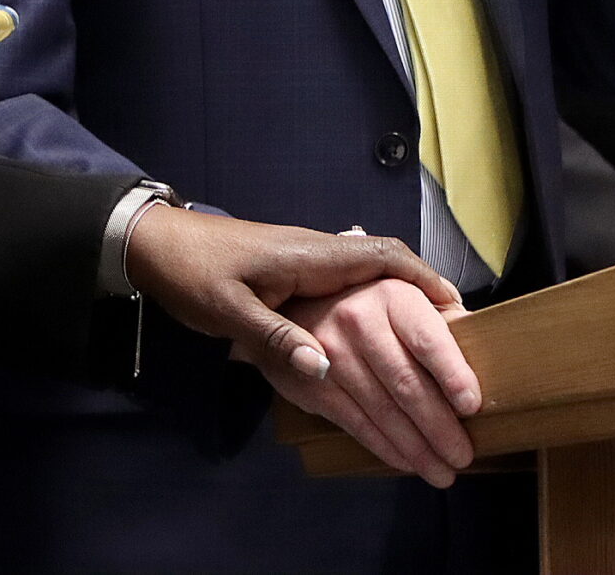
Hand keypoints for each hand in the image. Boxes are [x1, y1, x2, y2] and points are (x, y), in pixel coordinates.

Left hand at [123, 206, 479, 486]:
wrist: (157, 245)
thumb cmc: (193, 272)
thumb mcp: (228, 310)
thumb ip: (275, 338)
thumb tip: (325, 370)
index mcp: (311, 256)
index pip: (382, 257)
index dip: (423, 280)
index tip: (455, 309)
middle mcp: (318, 254)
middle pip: (387, 267)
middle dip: (424, 294)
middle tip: (457, 335)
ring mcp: (308, 263)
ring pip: (370, 277)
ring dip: (401, 301)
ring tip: (430, 340)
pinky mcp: (295, 274)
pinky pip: (348, 286)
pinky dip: (373, 306)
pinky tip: (380, 336)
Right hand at [258, 279, 480, 486]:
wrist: (297, 304)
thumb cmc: (368, 302)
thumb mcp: (405, 293)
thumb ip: (440, 316)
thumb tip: (482, 344)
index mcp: (392, 296)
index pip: (427, 340)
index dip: (452, 374)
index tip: (472, 405)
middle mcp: (360, 323)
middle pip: (407, 384)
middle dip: (439, 427)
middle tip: (463, 454)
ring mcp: (332, 356)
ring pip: (384, 411)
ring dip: (417, 448)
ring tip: (443, 470)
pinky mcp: (315, 386)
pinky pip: (358, 424)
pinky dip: (387, 448)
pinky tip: (409, 462)